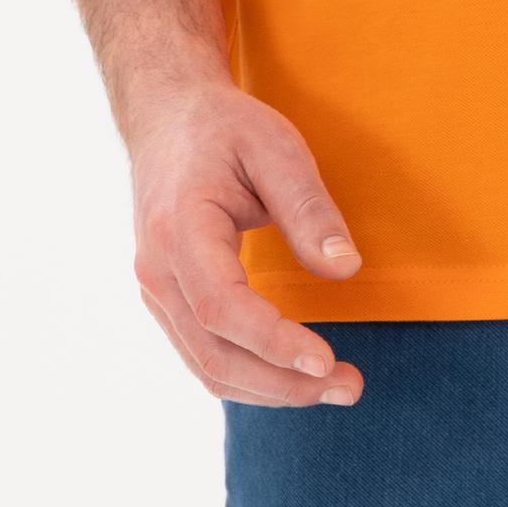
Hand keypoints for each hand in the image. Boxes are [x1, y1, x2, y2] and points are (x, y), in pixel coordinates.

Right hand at [127, 76, 366, 407]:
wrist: (167, 116)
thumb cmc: (225, 128)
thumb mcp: (276, 148)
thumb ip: (308, 208)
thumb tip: (346, 268)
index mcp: (179, 229)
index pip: (223, 307)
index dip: (274, 343)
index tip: (328, 361)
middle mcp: (157, 270)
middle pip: (214, 354)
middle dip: (284, 383)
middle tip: (351, 386)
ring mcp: (156, 290)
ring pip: (206, 367)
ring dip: (270, 390)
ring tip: (334, 386)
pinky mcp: (167, 300)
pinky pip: (202, 355)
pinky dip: (249, 377)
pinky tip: (293, 375)